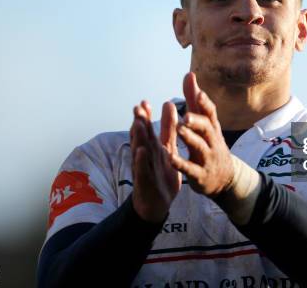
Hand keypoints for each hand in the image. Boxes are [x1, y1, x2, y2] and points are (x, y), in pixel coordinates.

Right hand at [130, 100, 180, 222]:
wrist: (157, 204)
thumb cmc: (161, 175)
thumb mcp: (167, 150)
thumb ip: (168, 129)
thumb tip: (169, 104)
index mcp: (152, 148)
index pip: (147, 129)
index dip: (145, 116)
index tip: (145, 102)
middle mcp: (145, 156)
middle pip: (140, 137)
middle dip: (139, 122)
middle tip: (138, 107)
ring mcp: (143, 169)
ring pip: (139, 151)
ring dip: (138, 138)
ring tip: (138, 124)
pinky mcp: (145, 182)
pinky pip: (142, 170)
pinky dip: (141, 161)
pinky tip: (141, 151)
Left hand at [169, 72, 234, 196]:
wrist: (224, 179)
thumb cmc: (211, 145)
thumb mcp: (205, 124)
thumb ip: (195, 101)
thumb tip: (189, 74)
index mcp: (211, 128)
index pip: (211, 113)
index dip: (205, 104)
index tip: (199, 93)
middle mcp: (211, 141)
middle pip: (206, 128)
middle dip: (197, 121)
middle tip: (185, 115)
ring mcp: (207, 158)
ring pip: (199, 146)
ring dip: (189, 138)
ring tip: (179, 129)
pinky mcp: (199, 175)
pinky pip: (190, 169)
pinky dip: (180, 163)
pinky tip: (169, 157)